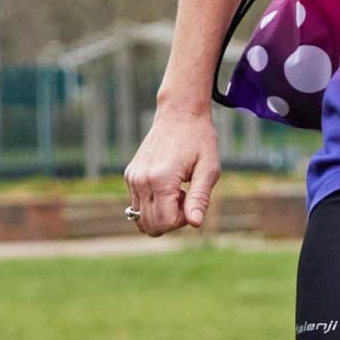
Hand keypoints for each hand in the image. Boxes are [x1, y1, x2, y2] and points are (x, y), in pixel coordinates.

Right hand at [123, 101, 220, 235]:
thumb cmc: (199, 140)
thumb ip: (200, 198)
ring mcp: (133, 178)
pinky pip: (138, 205)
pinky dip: (153, 204)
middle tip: (186, 197)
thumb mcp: (208, 169)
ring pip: (141, 219)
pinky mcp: (130, 175)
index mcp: (161, 179)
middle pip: (150, 225)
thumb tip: (195, 223)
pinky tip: (168, 185)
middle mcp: (141, 180)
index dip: (183, 220)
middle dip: (171, 220)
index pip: (165, 222)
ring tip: (176, 191)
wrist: (180, 114)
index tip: (193, 200)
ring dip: (162, 213)